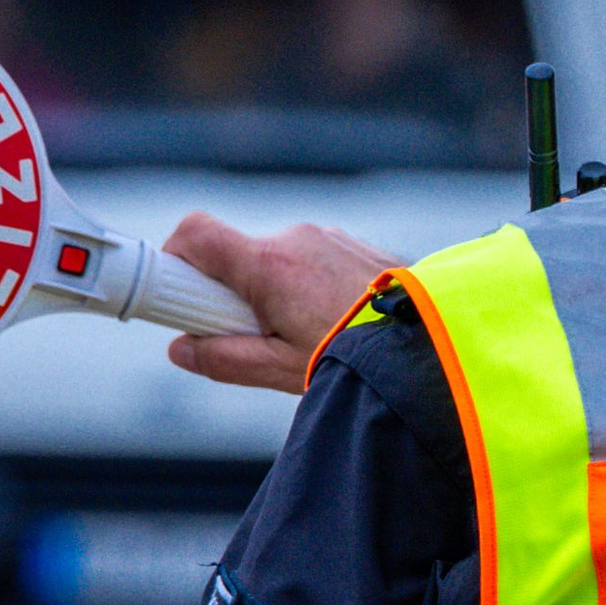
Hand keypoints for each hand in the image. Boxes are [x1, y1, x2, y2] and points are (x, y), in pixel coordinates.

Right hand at [162, 213, 402, 393]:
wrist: (431, 341)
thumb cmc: (356, 356)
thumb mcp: (282, 370)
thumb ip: (224, 359)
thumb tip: (182, 350)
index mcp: (268, 266)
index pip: (195, 234)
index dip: (174, 259)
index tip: (176, 294)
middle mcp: (295, 239)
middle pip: (237, 253)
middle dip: (233, 291)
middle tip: (253, 334)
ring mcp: (328, 236)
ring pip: (278, 257)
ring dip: (276, 289)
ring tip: (306, 335)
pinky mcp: (353, 243)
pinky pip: (313, 257)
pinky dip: (309, 283)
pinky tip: (334, 319)